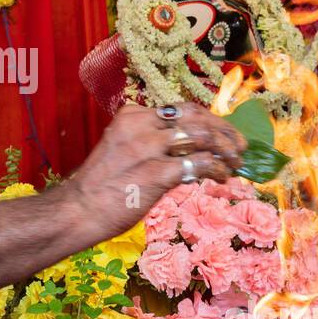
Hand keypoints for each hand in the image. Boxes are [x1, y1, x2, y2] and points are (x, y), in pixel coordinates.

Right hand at [58, 102, 245, 241]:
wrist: (77, 210)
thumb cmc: (100, 188)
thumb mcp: (122, 151)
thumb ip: (151, 145)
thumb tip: (189, 153)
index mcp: (132, 117)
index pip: (180, 108)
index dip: (208, 119)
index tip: (223, 132)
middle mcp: (141, 126)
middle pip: (196, 117)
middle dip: (224, 131)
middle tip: (240, 147)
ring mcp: (149, 148)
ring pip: (202, 136)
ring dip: (226, 150)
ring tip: (235, 164)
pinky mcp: (156, 172)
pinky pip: (198, 164)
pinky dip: (216, 169)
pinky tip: (222, 177)